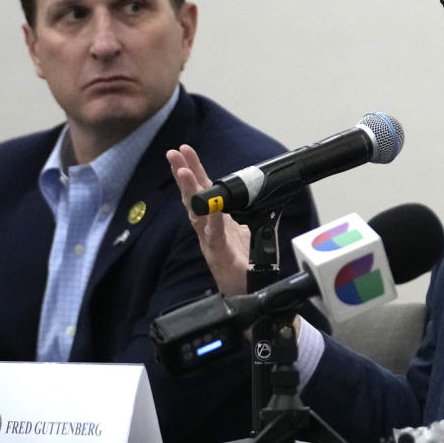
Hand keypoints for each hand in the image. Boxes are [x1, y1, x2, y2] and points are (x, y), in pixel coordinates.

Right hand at [167, 144, 250, 295]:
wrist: (252, 291)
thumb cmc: (248, 263)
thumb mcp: (254, 230)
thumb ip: (257, 212)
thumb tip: (269, 194)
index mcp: (217, 219)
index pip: (204, 189)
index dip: (195, 169)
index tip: (186, 150)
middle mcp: (209, 228)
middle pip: (193, 196)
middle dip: (183, 174)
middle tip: (174, 154)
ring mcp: (211, 242)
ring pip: (197, 213)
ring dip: (191, 192)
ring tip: (184, 173)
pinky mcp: (218, 256)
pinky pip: (214, 236)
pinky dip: (212, 221)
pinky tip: (210, 209)